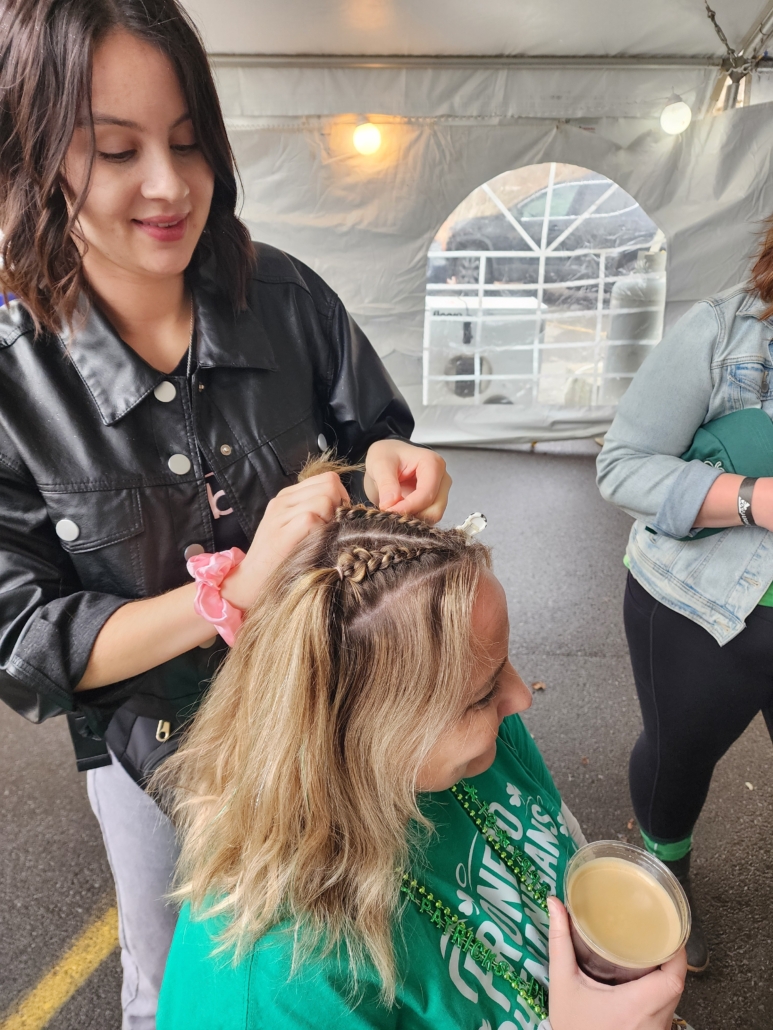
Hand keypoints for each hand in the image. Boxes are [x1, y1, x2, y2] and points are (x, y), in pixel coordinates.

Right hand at [221, 472, 348, 609]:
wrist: (250, 581)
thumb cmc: (280, 558)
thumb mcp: (295, 527)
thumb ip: (314, 511)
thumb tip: (345, 507)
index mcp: (288, 496)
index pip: (327, 478)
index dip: (341, 496)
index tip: (337, 518)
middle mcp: (283, 500)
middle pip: (330, 484)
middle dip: (340, 506)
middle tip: (333, 528)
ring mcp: (280, 515)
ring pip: (324, 499)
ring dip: (331, 519)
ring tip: (322, 537)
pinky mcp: (281, 533)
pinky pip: (313, 518)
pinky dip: (321, 531)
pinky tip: (314, 544)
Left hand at [363, 440, 450, 523]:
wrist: (388, 458)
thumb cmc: (387, 455)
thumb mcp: (380, 464)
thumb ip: (386, 483)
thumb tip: (390, 504)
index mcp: (433, 463)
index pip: (427, 494)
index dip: (408, 507)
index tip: (388, 511)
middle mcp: (442, 478)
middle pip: (435, 509)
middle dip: (411, 515)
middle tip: (389, 513)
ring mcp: (440, 492)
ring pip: (432, 516)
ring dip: (412, 518)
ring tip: (393, 510)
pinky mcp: (434, 502)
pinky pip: (427, 518)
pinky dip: (412, 518)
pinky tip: (399, 511)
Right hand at [547, 897, 685, 1029]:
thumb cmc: (572, 1026)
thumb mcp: (563, 984)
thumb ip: (560, 943)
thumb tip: (555, 904)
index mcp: (636, 1005)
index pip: (674, 978)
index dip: (677, 953)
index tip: (670, 930)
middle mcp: (654, 1020)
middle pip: (677, 984)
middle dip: (670, 958)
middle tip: (658, 932)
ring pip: (673, 998)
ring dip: (666, 976)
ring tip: (653, 950)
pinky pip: (667, 1009)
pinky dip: (661, 992)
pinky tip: (647, 978)